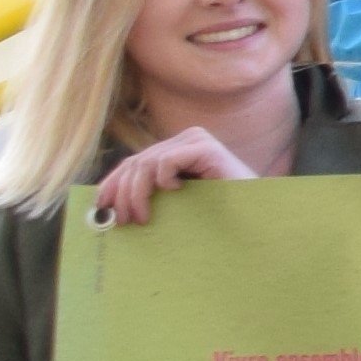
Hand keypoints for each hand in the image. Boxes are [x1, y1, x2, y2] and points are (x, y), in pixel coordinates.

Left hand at [92, 127, 260, 228]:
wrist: (259, 218)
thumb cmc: (221, 215)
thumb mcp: (177, 202)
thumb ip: (151, 193)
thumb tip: (107, 203)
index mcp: (179, 149)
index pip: (134, 162)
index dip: (112, 183)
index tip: (101, 207)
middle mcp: (187, 139)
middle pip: (136, 162)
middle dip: (123, 194)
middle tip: (122, 221)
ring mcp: (198, 141)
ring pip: (146, 163)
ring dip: (137, 194)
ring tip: (143, 218)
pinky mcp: (208, 149)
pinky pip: (166, 162)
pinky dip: (162, 180)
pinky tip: (175, 192)